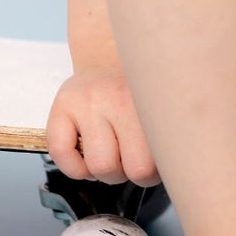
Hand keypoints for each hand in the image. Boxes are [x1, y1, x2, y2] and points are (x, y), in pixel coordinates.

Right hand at [45, 65, 160, 186]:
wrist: (106, 61)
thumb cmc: (133, 94)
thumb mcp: (159, 108)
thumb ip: (168, 134)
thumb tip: (173, 168)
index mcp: (150, 101)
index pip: (158, 160)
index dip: (155, 173)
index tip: (154, 165)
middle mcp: (118, 98)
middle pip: (133, 169)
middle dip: (132, 174)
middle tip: (129, 159)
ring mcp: (88, 101)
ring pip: (100, 167)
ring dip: (105, 172)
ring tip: (109, 154)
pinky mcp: (62, 106)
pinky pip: (61, 155)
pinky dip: (74, 167)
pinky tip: (86, 154)